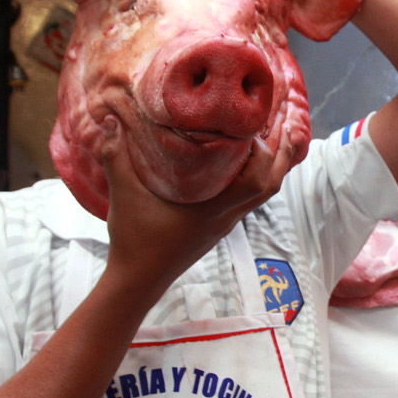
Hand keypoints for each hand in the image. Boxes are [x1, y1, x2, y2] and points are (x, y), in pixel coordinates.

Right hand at [100, 119, 292, 290]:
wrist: (138, 278)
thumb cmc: (134, 238)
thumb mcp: (123, 193)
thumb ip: (115, 156)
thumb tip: (109, 118)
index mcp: (213, 208)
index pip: (255, 181)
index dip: (263, 152)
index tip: (256, 123)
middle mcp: (227, 216)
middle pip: (271, 185)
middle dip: (283, 153)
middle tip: (288, 121)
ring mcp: (226, 222)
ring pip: (264, 192)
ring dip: (274, 165)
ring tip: (276, 135)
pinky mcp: (220, 224)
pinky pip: (250, 197)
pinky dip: (258, 175)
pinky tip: (248, 160)